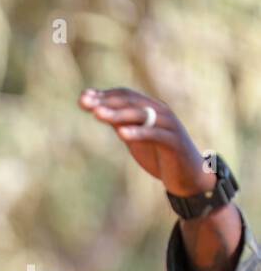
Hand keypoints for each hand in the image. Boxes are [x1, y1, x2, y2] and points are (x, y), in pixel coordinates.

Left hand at [78, 87, 215, 196]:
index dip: (104, 95)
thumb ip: (120, 123)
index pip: (126, 95)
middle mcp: (160, 112)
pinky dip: (139, 132)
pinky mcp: (174, 142)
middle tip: (85, 104)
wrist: (187, 175)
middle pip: (131, 102)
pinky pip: (155, 135)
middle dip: (106, 101)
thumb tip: (96, 109)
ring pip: (142, 115)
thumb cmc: (158, 153)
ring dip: (118, 113)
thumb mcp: (134, 137)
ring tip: (97, 114)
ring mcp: (169, 126)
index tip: (82, 98)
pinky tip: (121, 133)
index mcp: (150, 109)